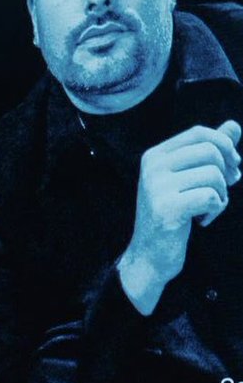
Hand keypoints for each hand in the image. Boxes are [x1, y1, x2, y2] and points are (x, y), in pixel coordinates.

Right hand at [118, 120, 241, 314]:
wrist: (149, 257)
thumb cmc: (171, 216)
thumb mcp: (188, 180)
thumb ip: (209, 152)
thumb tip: (234, 126)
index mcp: (154, 157)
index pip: (199, 133)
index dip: (224, 145)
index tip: (233, 167)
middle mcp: (152, 168)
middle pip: (209, 150)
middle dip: (226, 171)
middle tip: (223, 190)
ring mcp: (157, 188)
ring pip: (213, 174)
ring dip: (221, 193)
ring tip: (209, 208)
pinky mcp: (167, 209)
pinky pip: (210, 197)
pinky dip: (216, 209)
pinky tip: (203, 220)